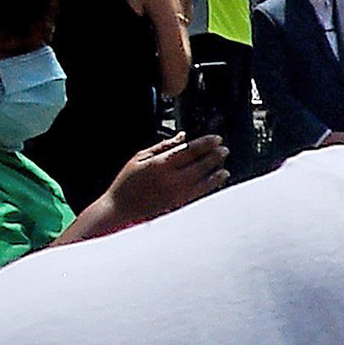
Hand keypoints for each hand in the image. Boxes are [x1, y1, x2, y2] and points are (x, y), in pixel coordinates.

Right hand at [103, 132, 228, 225]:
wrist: (119, 208)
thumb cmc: (126, 182)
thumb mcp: (140, 158)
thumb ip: (163, 146)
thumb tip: (183, 136)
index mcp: (159, 164)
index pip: (189, 150)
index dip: (206, 143)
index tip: (216, 139)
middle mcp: (170, 179)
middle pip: (200, 164)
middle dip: (215, 155)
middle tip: (224, 149)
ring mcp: (176, 193)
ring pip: (204, 180)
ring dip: (217, 171)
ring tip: (224, 165)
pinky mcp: (178, 204)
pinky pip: (201, 192)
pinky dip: (212, 184)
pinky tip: (218, 179)